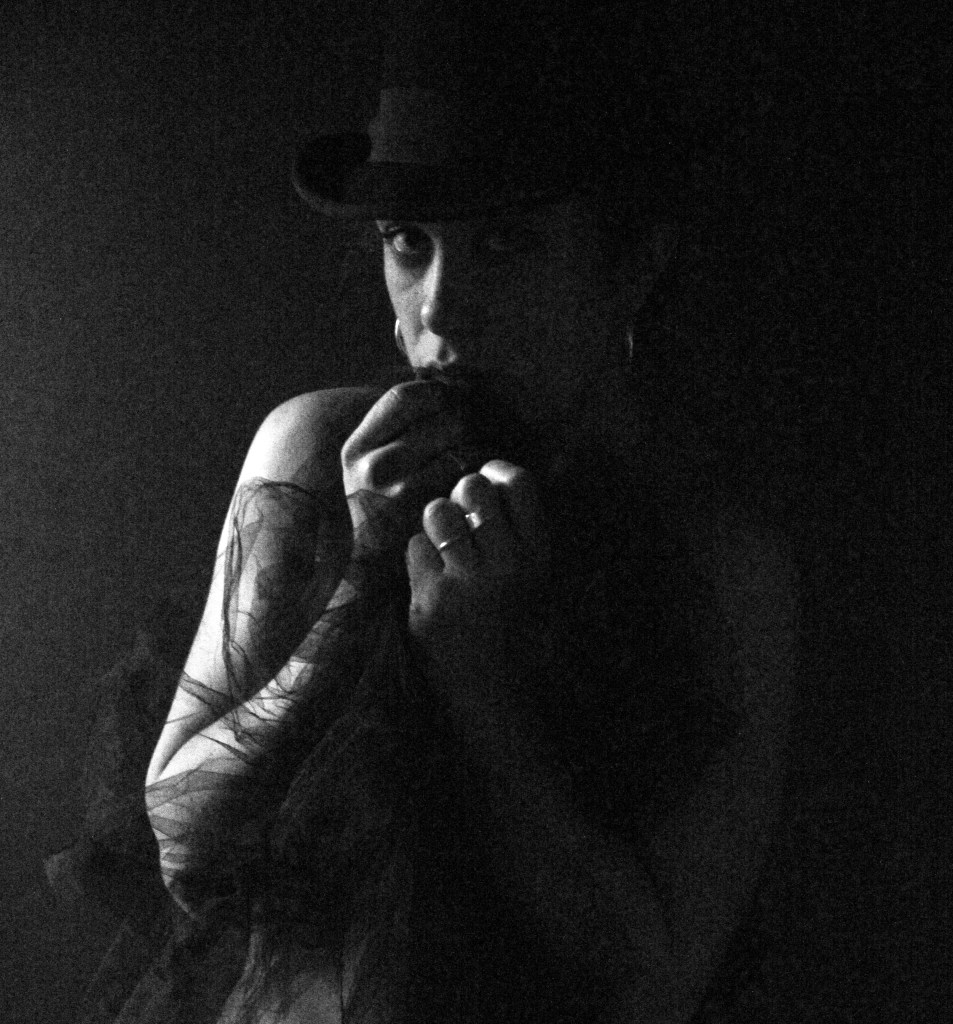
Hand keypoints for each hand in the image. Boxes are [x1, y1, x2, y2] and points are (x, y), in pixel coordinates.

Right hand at [341, 381, 467, 564]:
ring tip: (484, 455)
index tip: (454, 402)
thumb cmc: (384, 509)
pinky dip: (483, 478)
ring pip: (462, 449)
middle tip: (480, 429)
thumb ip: (396, 426)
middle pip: (443, 420)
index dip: (439, 393)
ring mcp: (398, 494)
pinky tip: (483, 483)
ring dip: (483, 449)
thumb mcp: (372, 464)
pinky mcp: (427, 517)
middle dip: (470, 421)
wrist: (374, 572)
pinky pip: (469, 482)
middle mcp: (372, 468)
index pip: (405, 396)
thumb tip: (439, 373)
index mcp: (356, 447)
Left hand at [405, 460, 550, 701]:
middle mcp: (506, 564)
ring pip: (438, 512)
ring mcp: (466, 584)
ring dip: (437, 522)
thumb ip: (528, 541)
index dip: (497, 469)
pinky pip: (414, 549)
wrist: (498, 702)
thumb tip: (503, 486)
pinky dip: (419, 559)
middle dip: (462, 494)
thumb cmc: (525, 645)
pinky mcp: (429, 603)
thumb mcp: (545, 588)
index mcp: (540, 557)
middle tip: (462, 514)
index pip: (518, 483)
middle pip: (472, 488)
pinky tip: (430, 578)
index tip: (488, 475)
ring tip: (444, 543)